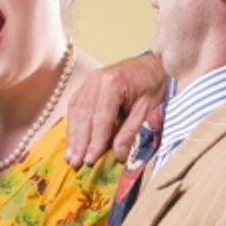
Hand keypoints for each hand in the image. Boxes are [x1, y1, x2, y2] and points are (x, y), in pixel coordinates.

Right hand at [64, 52, 166, 166]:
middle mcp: (96, 80)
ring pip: (76, 112)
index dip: (94, 141)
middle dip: (80, 142)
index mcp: (113, 83)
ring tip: (71, 156)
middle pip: (84, 116)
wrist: (155, 62)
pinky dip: (73, 125)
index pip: (100, 118)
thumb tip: (117, 155)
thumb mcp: (149, 109)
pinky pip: (75, 106)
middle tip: (76, 162)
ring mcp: (89, 81)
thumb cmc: (154, 85)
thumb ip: (132, 131)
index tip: (90, 160)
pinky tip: (72, 140)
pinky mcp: (86, 85)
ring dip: (73, 136)